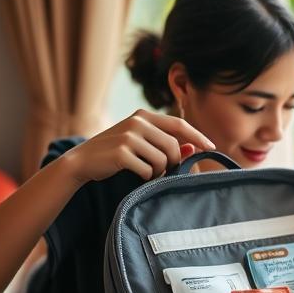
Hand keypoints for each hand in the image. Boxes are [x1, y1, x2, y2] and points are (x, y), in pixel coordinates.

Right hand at [62, 110, 214, 184]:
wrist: (81, 161)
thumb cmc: (116, 153)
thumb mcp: (141, 144)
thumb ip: (165, 144)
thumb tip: (193, 149)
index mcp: (143, 115)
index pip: (179, 124)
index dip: (197, 136)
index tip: (211, 147)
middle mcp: (137, 121)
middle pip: (174, 146)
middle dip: (174, 163)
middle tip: (164, 171)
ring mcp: (128, 136)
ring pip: (163, 160)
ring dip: (158, 171)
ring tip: (145, 171)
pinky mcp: (121, 153)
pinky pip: (147, 170)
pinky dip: (146, 177)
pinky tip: (135, 174)